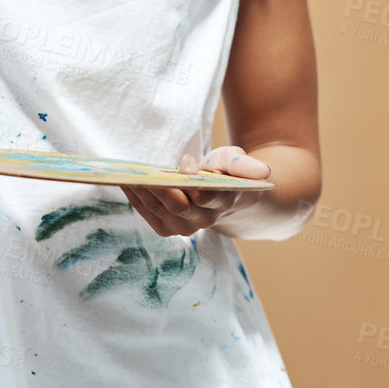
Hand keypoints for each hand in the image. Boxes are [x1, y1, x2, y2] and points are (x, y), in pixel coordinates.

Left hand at [119, 147, 272, 238]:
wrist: (222, 194)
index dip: (193, 181)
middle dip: (158, 188)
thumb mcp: (237, 160)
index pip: (206, 196)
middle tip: (140, 170)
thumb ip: (246, 164)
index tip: (184, 163)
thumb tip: (263, 172)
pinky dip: (135, 197)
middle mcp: (204, 220)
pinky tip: (125, 182)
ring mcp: (184, 227)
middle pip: (177, 205)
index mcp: (225, 200)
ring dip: (141, 192)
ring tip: (126, 174)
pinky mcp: (167, 227)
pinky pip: (148, 213)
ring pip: (159, 209)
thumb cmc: (228, 171)